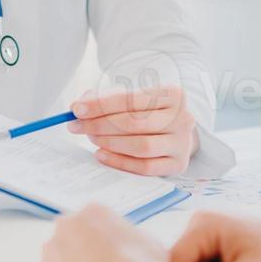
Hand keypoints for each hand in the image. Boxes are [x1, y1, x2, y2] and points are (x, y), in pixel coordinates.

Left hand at [35, 203, 166, 261]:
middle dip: (80, 258)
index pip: (89, 225)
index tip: (106, 258)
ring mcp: (51, 253)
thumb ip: (126, 239)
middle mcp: (65, 227)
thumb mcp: (146, 240)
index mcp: (91, 212)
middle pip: (68, 242)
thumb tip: (128, 249)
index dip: (99, 245)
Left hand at [67, 86, 197, 175]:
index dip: (101, 104)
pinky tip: (101, 154)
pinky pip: (145, 167)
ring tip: (92, 138)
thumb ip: (105, 99)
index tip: (77, 109)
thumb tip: (78, 106)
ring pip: (141, 146)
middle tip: (78, 126)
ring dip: (110, 143)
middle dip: (101, 124)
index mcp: (173, 94)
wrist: (176, 132)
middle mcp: (183, 117)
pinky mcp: (177, 164)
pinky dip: (119, 162)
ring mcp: (182, 143)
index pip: (132, 98)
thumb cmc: (149, 112)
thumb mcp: (132, 98)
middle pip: (135, 122)